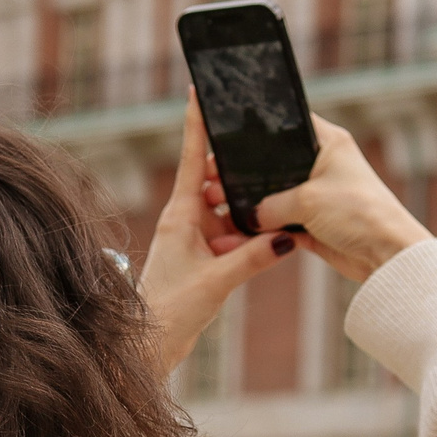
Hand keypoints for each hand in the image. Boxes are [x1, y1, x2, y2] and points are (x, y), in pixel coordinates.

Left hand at [138, 94, 294, 378]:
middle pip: (219, 182)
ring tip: (277, 206)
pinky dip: (250, 238)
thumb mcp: (217, 280)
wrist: (150, 345)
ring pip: (230, 212)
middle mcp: (186, 221)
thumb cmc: (169, 310)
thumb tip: (286, 236)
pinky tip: (272, 239)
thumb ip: (253, 257)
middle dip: (242, 173)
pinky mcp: (203, 259)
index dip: (198, 124)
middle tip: (266, 154)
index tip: (199, 90)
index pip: (193, 158)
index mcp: (180, 214)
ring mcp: (195, 239)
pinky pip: (233, 238)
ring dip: (250, 213)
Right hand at [244, 115, 429, 284]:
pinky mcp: (315, 223)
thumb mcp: (307, 201)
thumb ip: (270, 205)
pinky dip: (269, 232)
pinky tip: (248, 236)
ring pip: (276, 198)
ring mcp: (318, 195)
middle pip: (276, 165)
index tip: (232, 142)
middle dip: (252, 179)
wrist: (386, 255)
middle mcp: (323, 165)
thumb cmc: (360, 213)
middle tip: (224, 185)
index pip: (288, 124)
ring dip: (259, 210)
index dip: (260, 130)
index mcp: (328, 142)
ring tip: (232, 213)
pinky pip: (283, 224)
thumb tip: (249, 216)